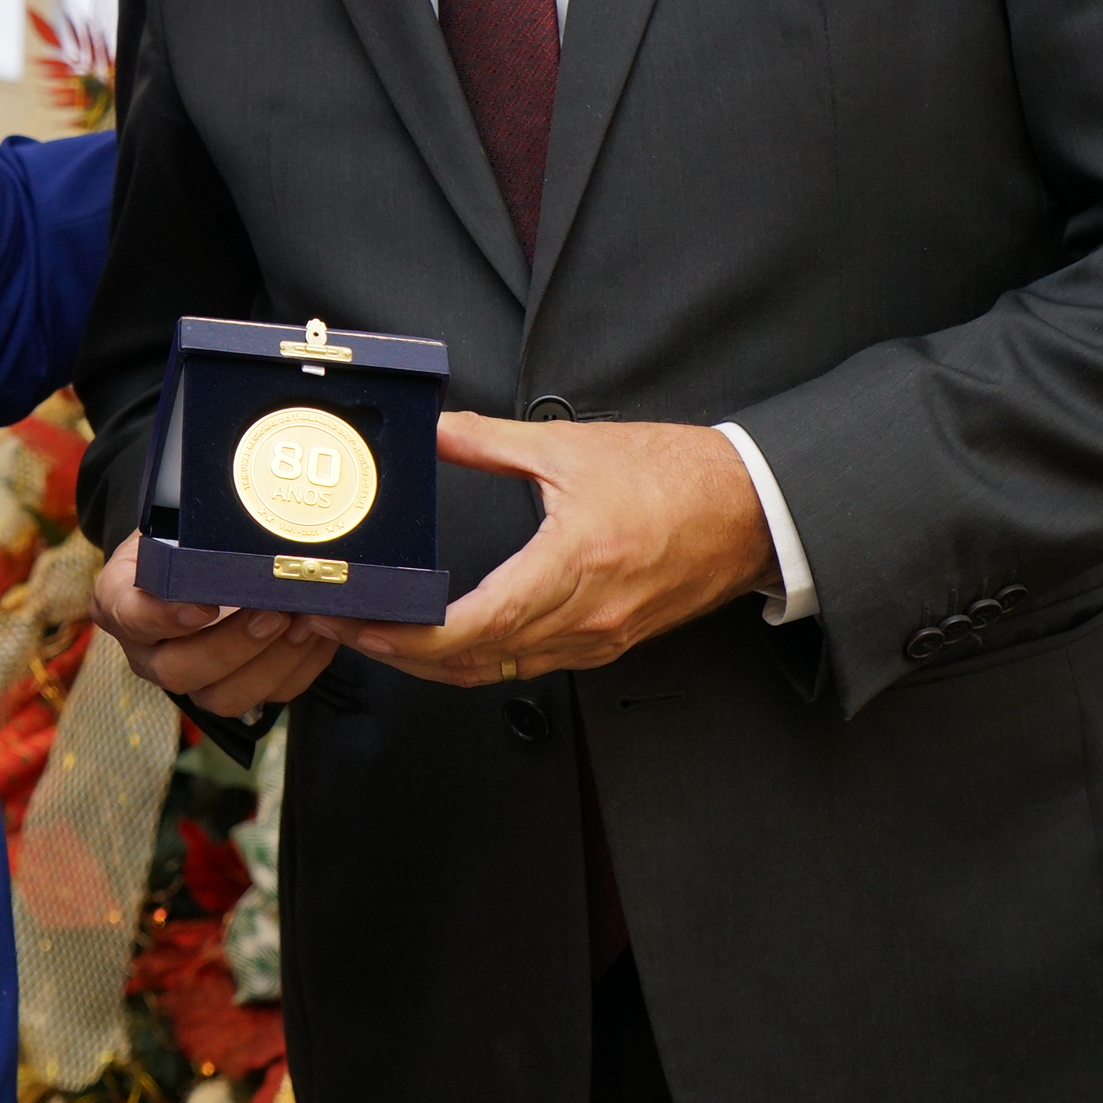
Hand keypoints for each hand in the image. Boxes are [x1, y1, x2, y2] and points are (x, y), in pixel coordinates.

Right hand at [88, 531, 340, 721]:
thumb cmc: (184, 530)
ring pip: (221, 697)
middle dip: (232, 646)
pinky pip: (265, 698)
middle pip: (177, 671)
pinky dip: (300, 668)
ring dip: (271, 663)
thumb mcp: (175, 517)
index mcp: (120, 601)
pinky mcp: (230, 687)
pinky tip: (320, 633)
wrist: (196, 552)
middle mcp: (146, 649)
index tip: (203, 606)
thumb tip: (245, 514)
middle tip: (273, 612)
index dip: (164, 618)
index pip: (129, 617)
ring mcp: (187, 675)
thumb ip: (193, 524)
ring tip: (305, 623)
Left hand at [344, 414, 772, 687]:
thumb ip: (491, 440)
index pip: (475, 625)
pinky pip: (532, 667)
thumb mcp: (572, 446)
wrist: (752, 509)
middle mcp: (585, 616)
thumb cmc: (679, 479)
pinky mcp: (610, 643)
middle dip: (403, 654)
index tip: (367, 625)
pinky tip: (454, 641)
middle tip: (350, 629)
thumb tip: (439, 429)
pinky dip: (482, 661)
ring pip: (500, 673)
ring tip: (387, 637)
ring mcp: (599, 638)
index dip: (411, 637)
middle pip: (474, 662)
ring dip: (438, 664)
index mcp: (573, 564)